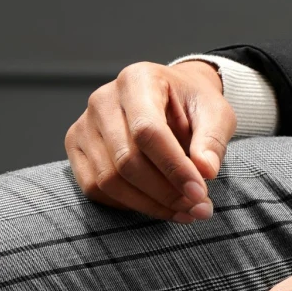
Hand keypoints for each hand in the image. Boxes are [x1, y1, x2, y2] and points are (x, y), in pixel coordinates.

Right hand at [65, 59, 234, 221]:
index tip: (199, 192)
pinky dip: (128, 204)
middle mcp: (103, 99)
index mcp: (138, 79)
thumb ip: (211, 139)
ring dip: (149, 204)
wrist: (170, 98)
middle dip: (165, 192)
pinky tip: (158, 205)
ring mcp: (84, 124)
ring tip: (184, 211)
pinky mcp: (76, 148)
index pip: (147, 130)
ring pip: (109, 180)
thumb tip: (205, 171)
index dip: (173, 167)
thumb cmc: (192, 104)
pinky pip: (95, 189)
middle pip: (126, 160)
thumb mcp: (215, 112)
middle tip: (198, 208)